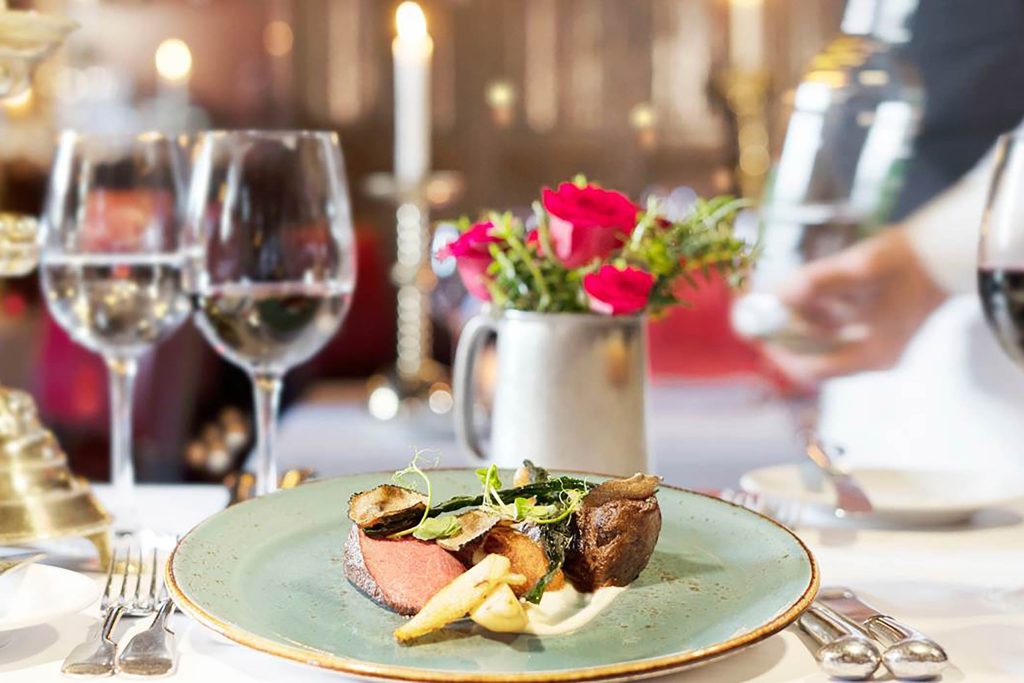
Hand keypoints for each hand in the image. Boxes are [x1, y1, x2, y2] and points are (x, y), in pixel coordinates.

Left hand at [762, 229, 948, 383]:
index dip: (779, 352)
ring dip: (797, 324)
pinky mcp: (868, 339)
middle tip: (758, 314)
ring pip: (817, 346)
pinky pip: (829, 336)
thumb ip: (817, 280)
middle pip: (811, 360)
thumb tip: (778, 294)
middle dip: (783, 336)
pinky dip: (814, 318)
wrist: (938, 255)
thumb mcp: (859, 263)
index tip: (756, 333)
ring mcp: (870, 351)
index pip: (811, 369)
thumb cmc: (904, 260)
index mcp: (873, 354)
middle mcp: (871, 359)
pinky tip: (813, 294)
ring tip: (788, 294)